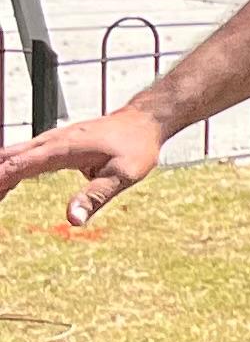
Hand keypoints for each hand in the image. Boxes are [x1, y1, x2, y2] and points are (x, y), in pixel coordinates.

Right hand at [0, 105, 167, 229]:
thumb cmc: (136, 147)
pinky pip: (24, 154)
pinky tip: (6, 185)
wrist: (144, 121)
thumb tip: (72, 220)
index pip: (18, 165)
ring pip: (13, 154)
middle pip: (8, 158)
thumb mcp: (123, 176)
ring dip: (0, 173)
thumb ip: (95, 197)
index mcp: (62, 150)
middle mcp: (51, 141)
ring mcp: (52, 140)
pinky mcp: (56, 142)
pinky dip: (10, 168)